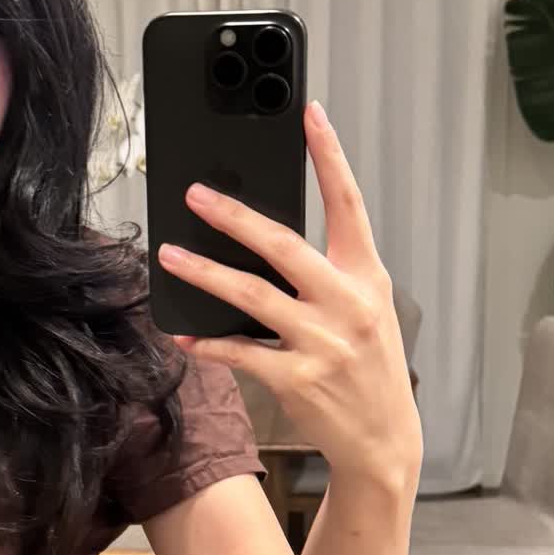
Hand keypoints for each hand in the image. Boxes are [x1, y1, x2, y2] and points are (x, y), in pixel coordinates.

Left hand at [157, 101, 422, 486]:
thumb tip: (266, 240)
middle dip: (235, 217)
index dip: (331, 157)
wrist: (385, 439)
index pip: (350, 205)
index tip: (311, 115)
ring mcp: (322, 342)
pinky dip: (209, 343)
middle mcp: (348, 303)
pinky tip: (184, 335)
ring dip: (205, 273)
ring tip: (168, 256)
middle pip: (284, 246)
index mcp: (367, 277)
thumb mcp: (367, 311)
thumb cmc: (369, 368)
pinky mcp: (297, 379)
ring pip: (252, 295)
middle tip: (197, 194)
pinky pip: (241, 352)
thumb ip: (329, 274)